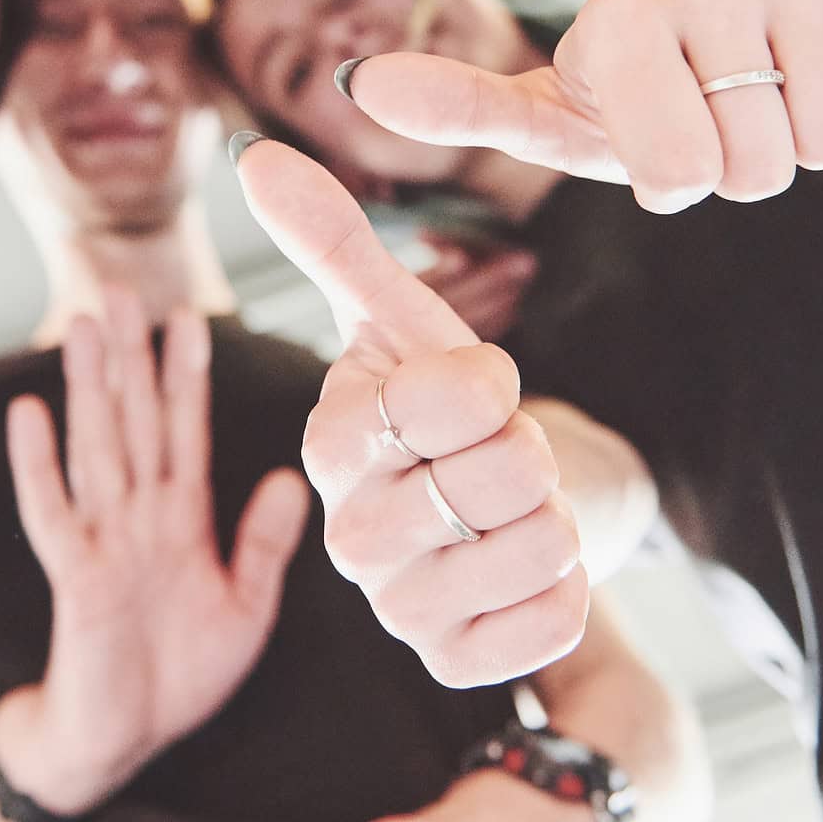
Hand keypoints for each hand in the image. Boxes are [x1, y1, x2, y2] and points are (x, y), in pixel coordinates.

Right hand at [0, 294, 309, 814]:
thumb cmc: (180, 676)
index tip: (188, 317)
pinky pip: (54, 513)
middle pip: (134, 422)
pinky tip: (29, 411)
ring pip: (96, 449)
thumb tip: (286, 478)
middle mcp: (138, 518)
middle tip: (120, 287)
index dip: (186, 376)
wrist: (123, 742)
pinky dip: (39, 465)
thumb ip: (261, 544)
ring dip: (89, 389)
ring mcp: (103, 544)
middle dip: (130, 357)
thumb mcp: (244, 607)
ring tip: (83, 328)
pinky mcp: (77, 579)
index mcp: (180, 520)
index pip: (184, 431)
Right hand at [234, 138, 584, 687]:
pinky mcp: (453, 664)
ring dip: (552, 520)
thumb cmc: (446, 406)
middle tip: (497, 459)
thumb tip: (256, 157)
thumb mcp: (404, 317)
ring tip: (508, 515)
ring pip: (536, 548)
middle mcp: (347, 536)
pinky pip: (553, 620)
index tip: (473, 391)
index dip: (491, 382)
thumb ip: (333, 238)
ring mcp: (397, 610)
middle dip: (529, 454)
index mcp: (330, 444)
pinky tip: (520, 570)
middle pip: (503, 476)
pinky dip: (566, 587)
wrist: (496, 507)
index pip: (452, 396)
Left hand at [341, 0, 822, 210]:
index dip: (680, 184)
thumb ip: (466, 106)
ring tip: (769, 98)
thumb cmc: (634, 99)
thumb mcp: (551, 115)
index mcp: (621, 14)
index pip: (681, 173)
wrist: (730, 46)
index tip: (659, 148)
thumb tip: (360, 88)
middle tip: (720, 124)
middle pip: (759, 166)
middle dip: (745, 171)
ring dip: (809, 143)